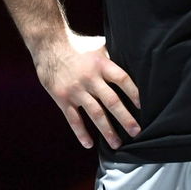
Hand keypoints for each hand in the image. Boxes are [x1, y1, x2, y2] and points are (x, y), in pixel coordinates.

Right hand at [33, 31, 141, 148]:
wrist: (49, 45)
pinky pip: (73, 119)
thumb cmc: (78, 45)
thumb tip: (134, 61)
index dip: (133, 93)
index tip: (142, 106)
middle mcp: (90, 78)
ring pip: (95, 113)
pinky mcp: (62, 98)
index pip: (122, 79)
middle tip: (136, 132)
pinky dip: (81, 133)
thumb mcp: (98, 46)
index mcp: (101, 64)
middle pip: (111, 101)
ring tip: (117, 144)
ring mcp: (76, 89)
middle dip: (125, 118)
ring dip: (107, 130)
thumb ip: (113, 57)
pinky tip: (89, 144)